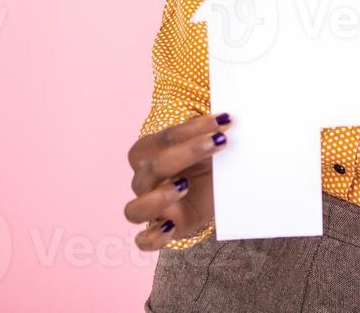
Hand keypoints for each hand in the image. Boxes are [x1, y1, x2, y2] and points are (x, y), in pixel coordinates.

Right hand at [124, 112, 231, 249]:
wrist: (208, 189)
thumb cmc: (203, 160)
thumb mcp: (207, 142)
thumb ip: (210, 129)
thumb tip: (225, 118)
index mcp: (148, 151)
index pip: (167, 136)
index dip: (195, 127)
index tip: (224, 121)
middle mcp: (143, 179)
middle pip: (154, 166)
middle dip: (188, 151)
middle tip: (220, 142)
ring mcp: (147, 207)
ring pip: (134, 209)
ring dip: (158, 197)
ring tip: (184, 185)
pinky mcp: (159, 231)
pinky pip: (143, 241)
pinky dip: (152, 237)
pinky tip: (170, 227)